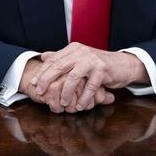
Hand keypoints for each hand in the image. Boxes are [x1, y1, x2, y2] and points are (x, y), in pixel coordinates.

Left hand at [29, 43, 147, 113]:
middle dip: (47, 80)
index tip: (32, 84)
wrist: (123, 64)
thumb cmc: (98, 65)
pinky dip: (84, 98)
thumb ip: (62, 58)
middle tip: (40, 93)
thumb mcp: (79, 59)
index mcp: (73, 49)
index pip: (53, 60)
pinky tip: (80, 106)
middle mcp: (81, 52)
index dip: (42, 72)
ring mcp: (92, 60)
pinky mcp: (103, 70)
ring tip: (63, 103)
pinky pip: (90, 86)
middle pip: (59, 66)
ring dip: (66, 92)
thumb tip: (43, 57)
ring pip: (73, 77)